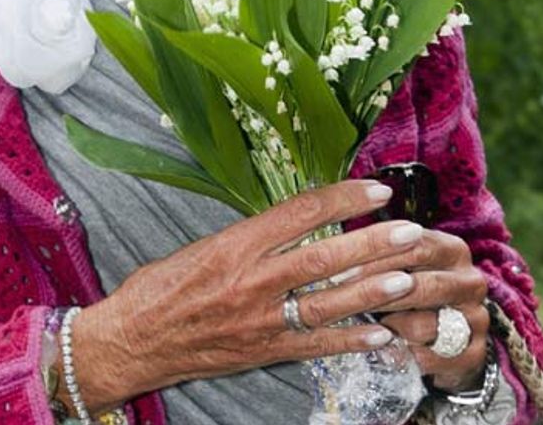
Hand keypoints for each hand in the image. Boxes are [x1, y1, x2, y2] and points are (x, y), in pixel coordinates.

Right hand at [67, 180, 431, 410]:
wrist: (131, 341)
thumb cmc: (162, 288)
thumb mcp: (203, 245)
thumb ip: (252, 234)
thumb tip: (301, 216)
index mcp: (235, 244)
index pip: (301, 213)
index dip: (344, 199)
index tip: (378, 191)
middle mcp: (251, 280)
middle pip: (324, 258)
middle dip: (372, 244)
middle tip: (411, 231)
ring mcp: (259, 320)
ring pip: (327, 302)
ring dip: (371, 291)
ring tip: (407, 277)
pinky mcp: (263, 351)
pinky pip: (315, 346)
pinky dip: (350, 340)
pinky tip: (381, 333)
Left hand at [342, 228, 490, 390]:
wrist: (451, 342)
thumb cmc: (414, 296)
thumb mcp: (404, 268)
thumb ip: (382, 257)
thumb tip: (337, 253)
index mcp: (453, 251)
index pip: (417, 246)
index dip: (377, 256)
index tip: (340, 269)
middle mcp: (470, 282)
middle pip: (423, 285)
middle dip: (379, 294)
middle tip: (341, 300)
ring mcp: (476, 319)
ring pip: (424, 325)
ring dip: (389, 328)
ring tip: (361, 328)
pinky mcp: (474, 355)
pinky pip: (430, 359)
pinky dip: (403, 356)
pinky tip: (383, 353)